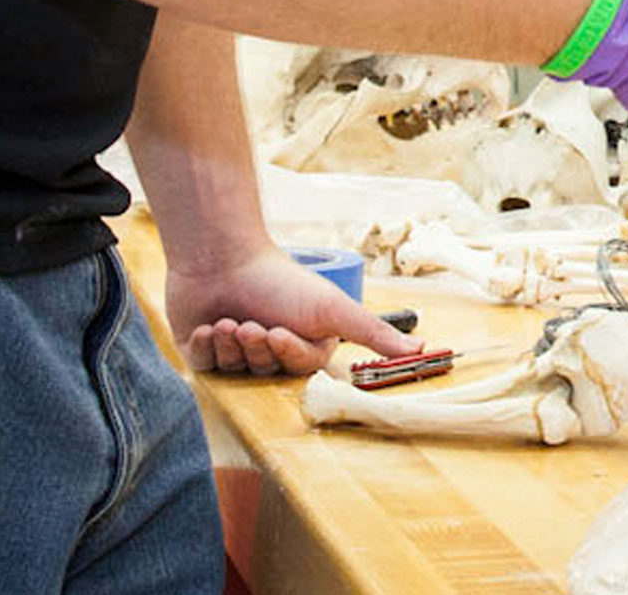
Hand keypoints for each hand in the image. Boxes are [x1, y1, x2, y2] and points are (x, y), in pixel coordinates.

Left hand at [165, 241, 411, 377]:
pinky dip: (206, 346)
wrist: (223, 257)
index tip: (278, 331)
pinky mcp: (204, 349)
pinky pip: (205, 365)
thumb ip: (375, 334)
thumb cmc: (280, 280)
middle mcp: (272, 347)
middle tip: (251, 324)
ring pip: (236, 369)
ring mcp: (237, 349)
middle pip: (267, 371)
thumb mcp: (334, 309)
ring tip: (227, 319)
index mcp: (304, 341)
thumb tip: (424, 351)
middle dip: (258, 348)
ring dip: (231, 344)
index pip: (299, 368)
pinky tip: (208, 325)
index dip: (287, 353)